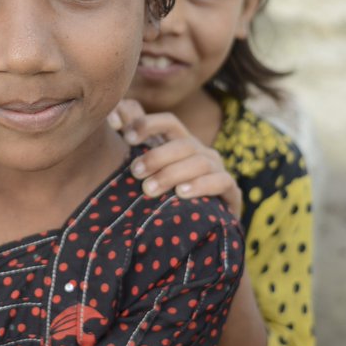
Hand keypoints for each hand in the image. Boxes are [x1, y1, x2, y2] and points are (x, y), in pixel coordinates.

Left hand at [109, 99, 241, 215]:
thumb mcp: (150, 168)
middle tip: (135, 172)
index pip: (169, 122)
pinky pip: (221, 182)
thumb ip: (133, 139)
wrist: (201, 229)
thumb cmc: (168, 194)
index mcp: (181, 143)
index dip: (148, 124)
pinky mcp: (231, 192)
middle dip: (157, 156)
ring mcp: (218, 170)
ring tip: (149, 190)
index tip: (126, 136)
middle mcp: (202, 152)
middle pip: (183, 144)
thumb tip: (113, 116)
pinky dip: (201, 186)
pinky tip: (182, 193)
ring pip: (200, 162)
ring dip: (172, 174)